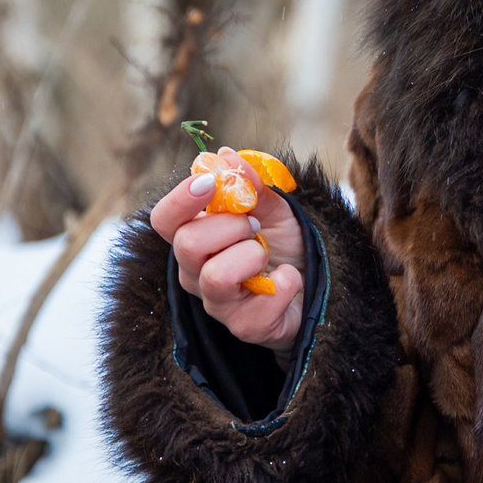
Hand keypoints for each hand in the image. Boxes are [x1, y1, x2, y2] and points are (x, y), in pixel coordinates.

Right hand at [151, 156, 306, 351]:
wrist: (318, 285)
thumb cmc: (285, 245)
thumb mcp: (274, 209)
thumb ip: (253, 185)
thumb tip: (226, 155)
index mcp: (196, 237)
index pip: (165, 220)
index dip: (181, 200)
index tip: (211, 183)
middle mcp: (196, 272)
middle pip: (187, 245)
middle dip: (230, 226)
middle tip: (254, 226)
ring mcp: (217, 302)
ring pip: (215, 277)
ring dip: (251, 256)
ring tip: (267, 255)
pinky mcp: (243, 327)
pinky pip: (257, 307)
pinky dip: (284, 284)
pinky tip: (289, 278)